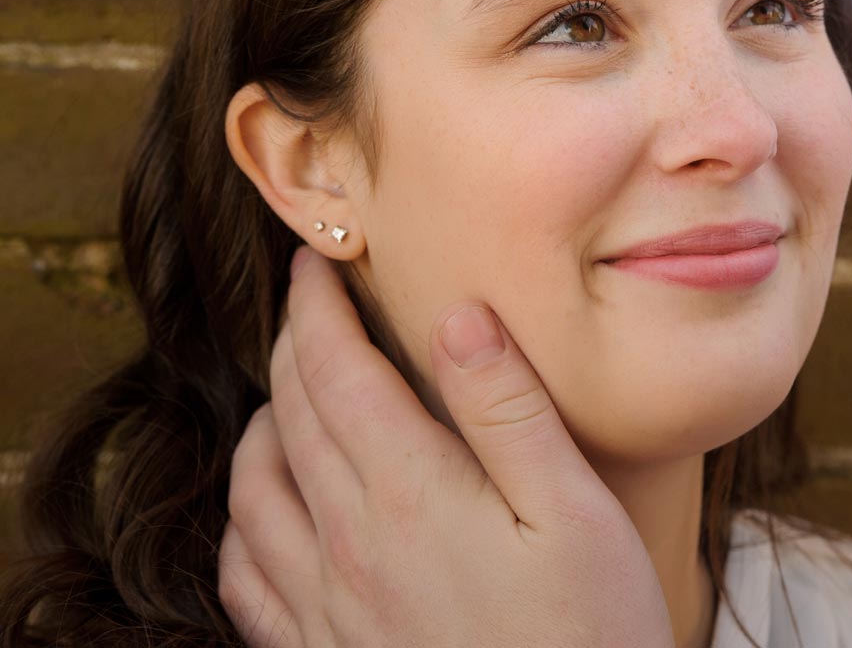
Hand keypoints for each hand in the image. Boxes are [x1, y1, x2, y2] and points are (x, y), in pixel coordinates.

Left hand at [218, 248, 671, 647]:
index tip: (316, 260)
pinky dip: (243, 518)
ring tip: (290, 391)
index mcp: (411, 491)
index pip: (335, 370)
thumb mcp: (575, 508)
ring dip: (263, 421)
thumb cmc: (589, 630)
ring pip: (253, 489)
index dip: (317, 306)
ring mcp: (326, 606)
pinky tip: (267, 508)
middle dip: (294, 344)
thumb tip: (455, 316)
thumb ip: (509, 409)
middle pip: (291, 415)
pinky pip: (246, 575)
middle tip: (310, 304)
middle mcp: (349, 542)